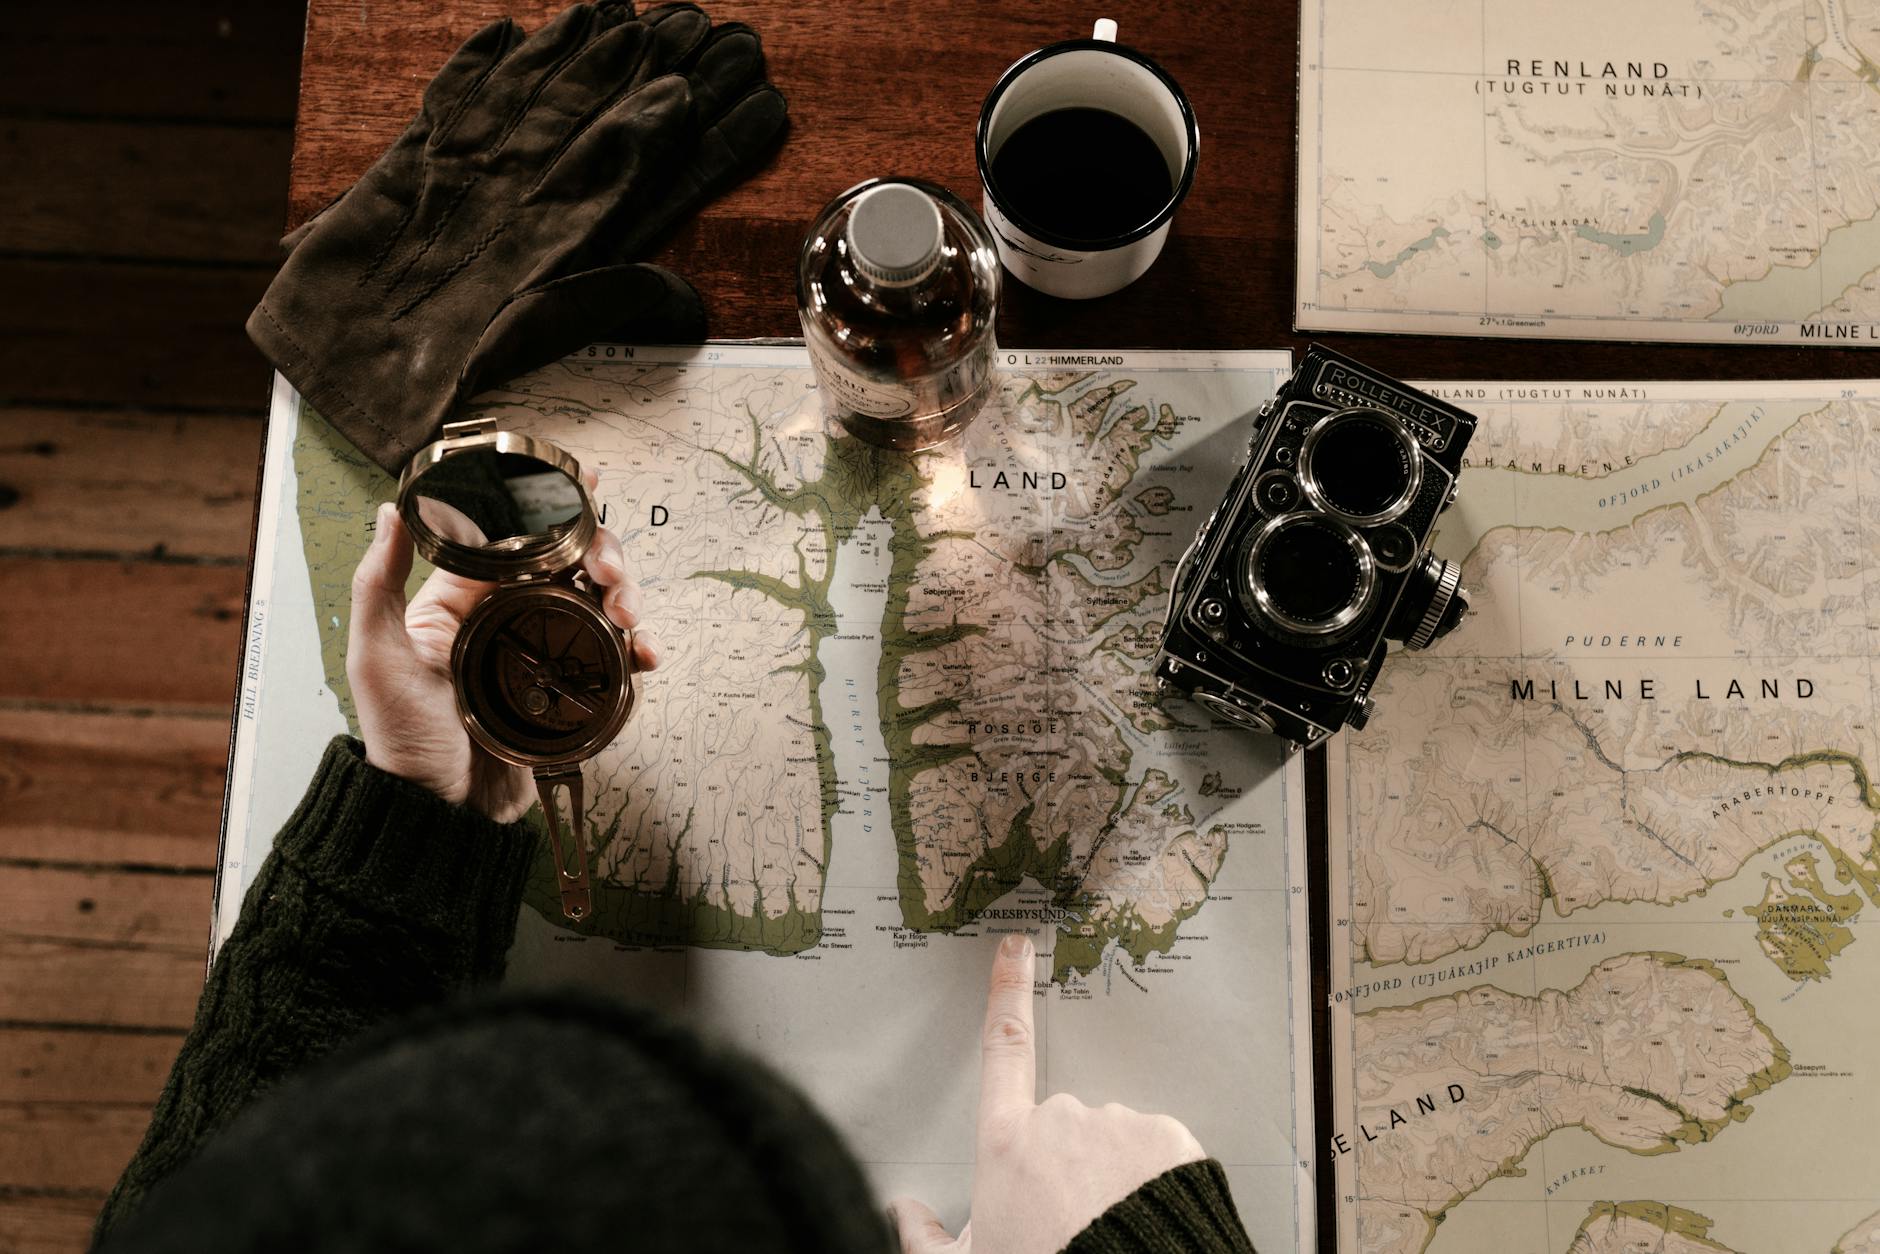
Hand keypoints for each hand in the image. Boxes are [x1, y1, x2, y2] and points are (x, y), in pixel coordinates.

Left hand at [346, 486, 657, 820]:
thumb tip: (391, 512)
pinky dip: (636, 648)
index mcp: (464, 601)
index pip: (516, 538)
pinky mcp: (571, 689)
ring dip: (625, 596)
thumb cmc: (404, 739)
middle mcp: (508, 619)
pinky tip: (642, 652)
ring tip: (626, 612)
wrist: (442, 811)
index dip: (553, 509)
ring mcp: (544, 653)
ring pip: (599, 603)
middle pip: (571, 564)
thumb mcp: (380, 655)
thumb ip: (379, 581)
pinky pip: (613, 657)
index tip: (583, 485)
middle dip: (602, 554)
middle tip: (609, 571)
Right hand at [888, 934, 1206, 1253]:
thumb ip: (923, 1238)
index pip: (1003, 1051)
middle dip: (1072, 1165)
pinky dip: (1157, 1184)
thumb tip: (900, 1213)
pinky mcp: (1169, 1139)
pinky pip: (1162, 1157)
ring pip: (1118, 1145)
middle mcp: (1061, 1120)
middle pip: (1067, 1127)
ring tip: (1112, 1229)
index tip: (1015, 951)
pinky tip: (1144, 1218)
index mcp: (1007, 1142)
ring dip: (1117, 1178)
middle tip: (1074, 1221)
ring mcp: (1118, 1124)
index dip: (1007, 995)